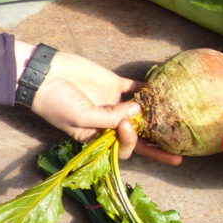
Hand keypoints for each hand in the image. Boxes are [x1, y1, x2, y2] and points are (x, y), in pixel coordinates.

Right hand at [20, 42, 179, 164]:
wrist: (43, 74)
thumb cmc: (55, 103)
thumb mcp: (80, 117)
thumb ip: (109, 117)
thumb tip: (138, 110)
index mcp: (98, 138)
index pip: (123, 148)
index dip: (131, 141)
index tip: (127, 126)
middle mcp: (110, 123)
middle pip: (139, 136)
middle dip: (158, 145)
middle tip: (179, 148)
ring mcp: (114, 103)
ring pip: (142, 113)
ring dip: (156, 116)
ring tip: (176, 120)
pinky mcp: (115, 84)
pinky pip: (137, 88)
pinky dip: (150, 90)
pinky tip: (163, 91)